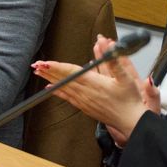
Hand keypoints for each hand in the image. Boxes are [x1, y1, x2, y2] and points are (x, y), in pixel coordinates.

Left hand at [32, 35, 156, 145]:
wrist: (132, 122)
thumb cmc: (130, 100)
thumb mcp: (126, 77)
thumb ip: (114, 60)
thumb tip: (106, 43)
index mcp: (93, 83)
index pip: (70, 72)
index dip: (56, 66)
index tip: (45, 62)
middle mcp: (85, 92)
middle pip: (63, 79)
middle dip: (48, 71)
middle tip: (35, 64)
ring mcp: (84, 101)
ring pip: (63, 87)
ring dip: (50, 79)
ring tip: (38, 72)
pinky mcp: (85, 107)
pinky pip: (67, 97)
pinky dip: (57, 91)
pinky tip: (49, 88)